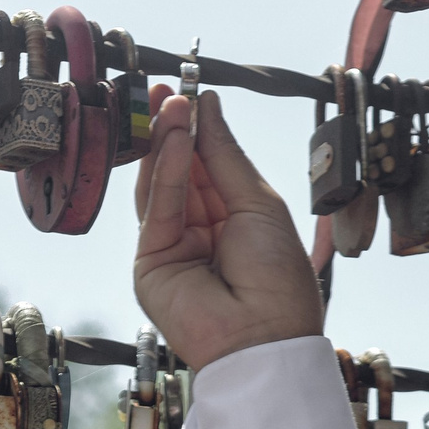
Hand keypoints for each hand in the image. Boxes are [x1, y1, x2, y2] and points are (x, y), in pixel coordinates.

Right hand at [131, 89, 324, 369]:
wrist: (266, 338)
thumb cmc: (278, 279)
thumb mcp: (259, 204)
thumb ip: (226, 156)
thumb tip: (208, 105)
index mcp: (234, 221)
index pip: (208, 166)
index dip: (197, 129)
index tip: (189, 91)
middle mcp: (200, 233)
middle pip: (179, 171)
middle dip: (174, 130)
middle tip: (167, 90)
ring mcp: (172, 248)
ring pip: (162, 186)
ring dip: (167, 143)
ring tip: (171, 106)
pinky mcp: (150, 264)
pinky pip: (157, 209)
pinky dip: (165, 172)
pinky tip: (175, 141)